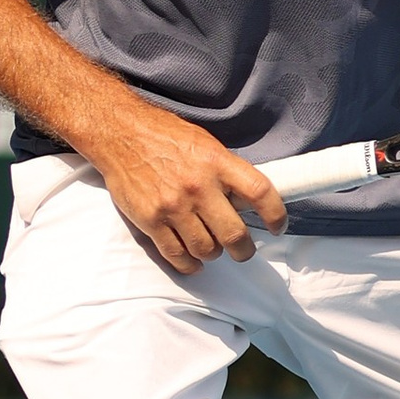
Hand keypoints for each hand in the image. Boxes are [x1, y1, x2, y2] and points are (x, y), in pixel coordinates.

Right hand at [87, 102, 287, 270]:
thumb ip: (227, 172)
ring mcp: (173, 206)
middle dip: (244, 249)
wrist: (120, 134)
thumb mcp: (205, 144)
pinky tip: (192, 259)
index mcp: (217, 162)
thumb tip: (247, 203)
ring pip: (207, 249)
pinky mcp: (151, 221)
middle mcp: (197, 186)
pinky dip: (189, 264)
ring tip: (213, 248)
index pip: (260, 192)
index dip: (276, 215)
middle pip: (234, 234)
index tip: (279, 226)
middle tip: (243, 250)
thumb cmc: (166, 137)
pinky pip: (177, 255)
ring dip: (214, 254)